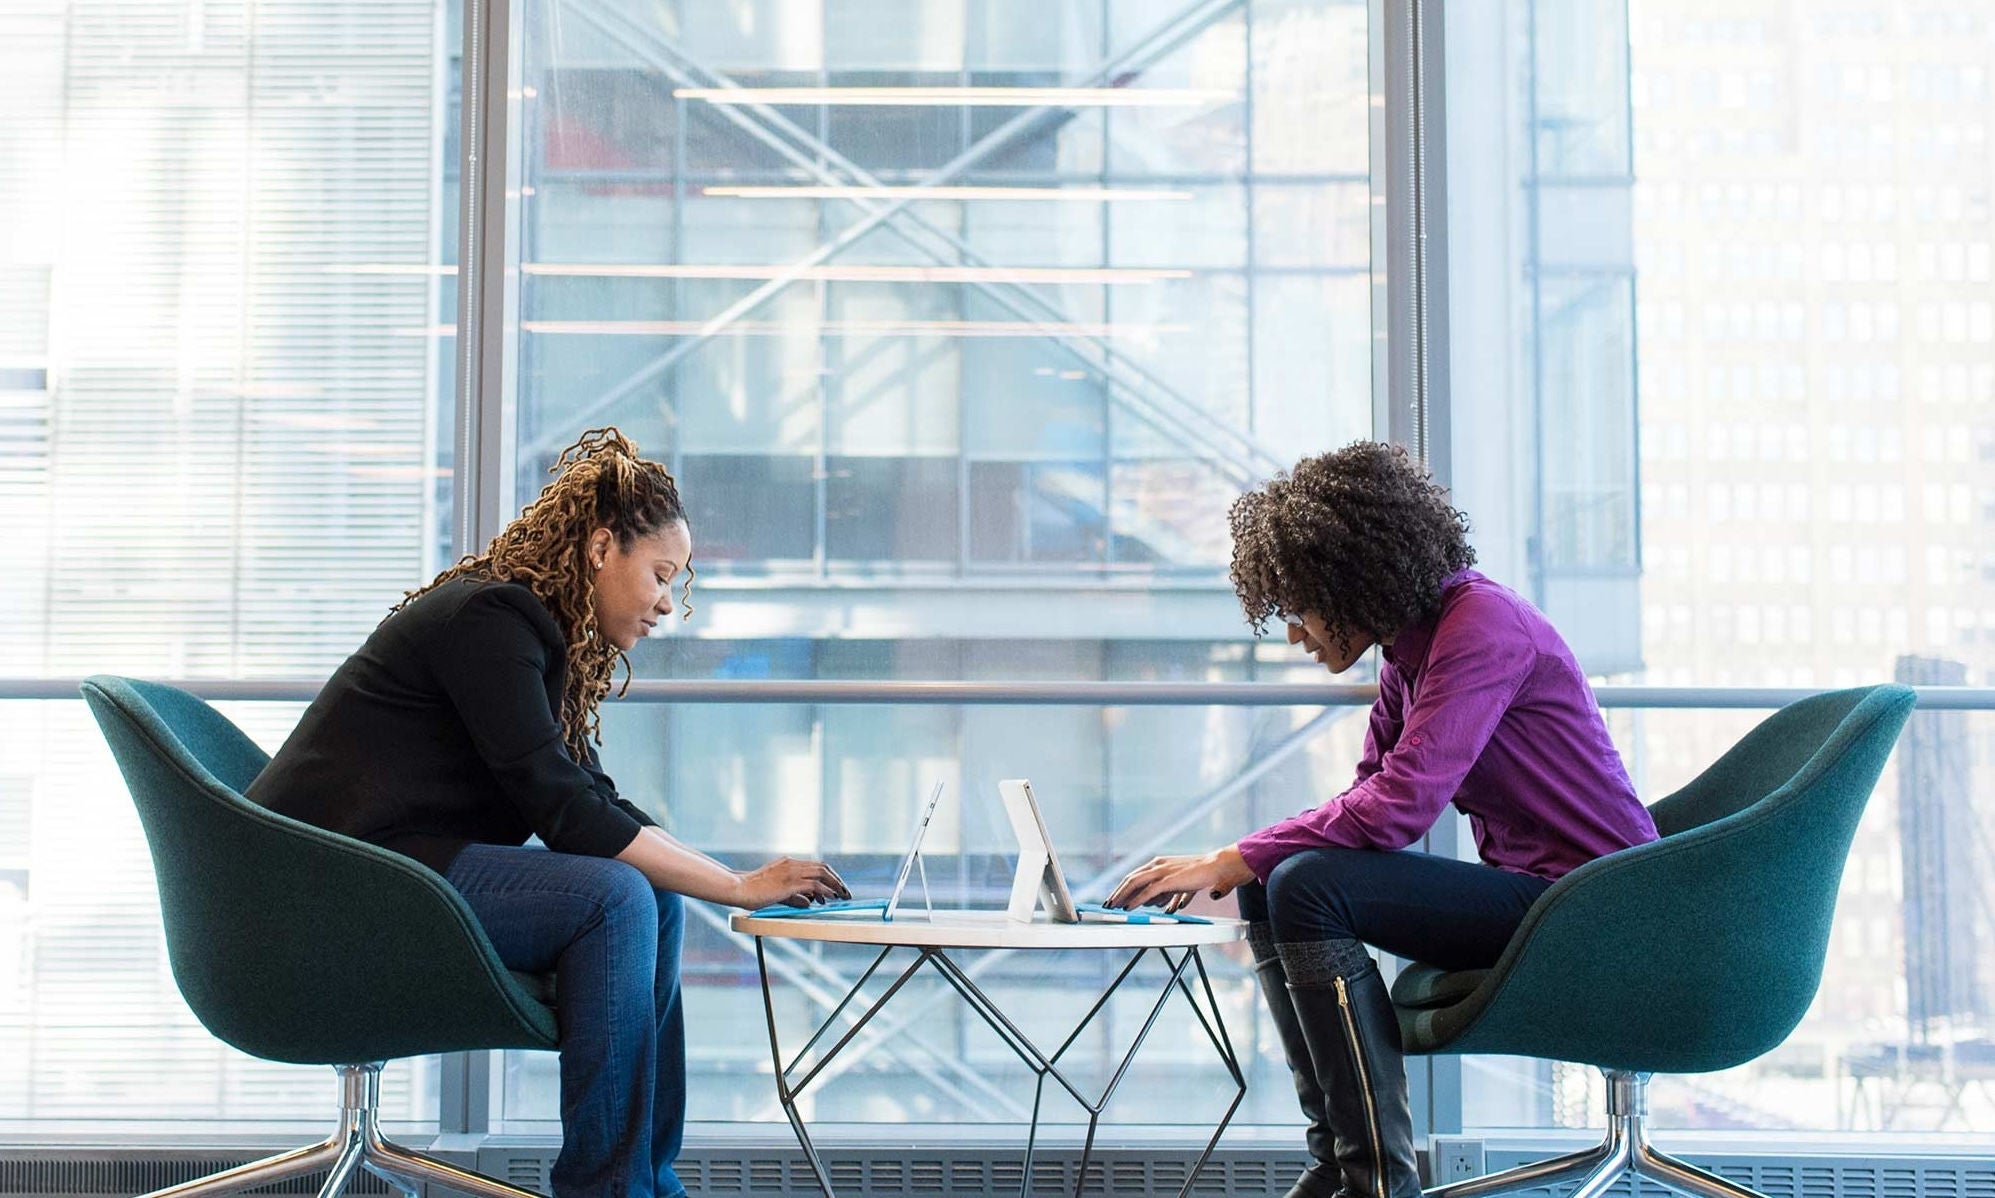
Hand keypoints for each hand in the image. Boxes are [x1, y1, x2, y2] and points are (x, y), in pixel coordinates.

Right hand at [735, 857, 850, 909]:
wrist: (738, 888)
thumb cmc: (753, 891)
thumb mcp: (777, 891)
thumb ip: (794, 895)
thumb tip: (809, 902)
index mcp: (788, 863)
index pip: (815, 865)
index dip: (829, 875)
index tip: (836, 886)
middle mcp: (792, 864)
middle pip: (823, 867)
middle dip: (836, 879)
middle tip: (844, 891)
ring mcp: (791, 872)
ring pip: (821, 874)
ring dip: (835, 884)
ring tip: (842, 895)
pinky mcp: (790, 883)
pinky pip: (814, 885)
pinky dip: (825, 891)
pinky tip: (830, 898)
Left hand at [1105, 846, 1254, 913]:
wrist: (1219, 866)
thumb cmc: (1204, 875)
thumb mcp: (1181, 885)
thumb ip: (1169, 894)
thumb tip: (1161, 906)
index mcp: (1159, 863)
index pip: (1135, 875)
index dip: (1123, 887)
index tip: (1114, 897)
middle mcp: (1157, 864)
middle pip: (1130, 878)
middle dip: (1117, 892)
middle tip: (1107, 904)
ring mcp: (1162, 871)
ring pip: (1134, 883)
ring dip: (1121, 896)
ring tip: (1113, 907)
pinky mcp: (1168, 879)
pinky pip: (1147, 891)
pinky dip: (1136, 900)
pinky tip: (1129, 908)